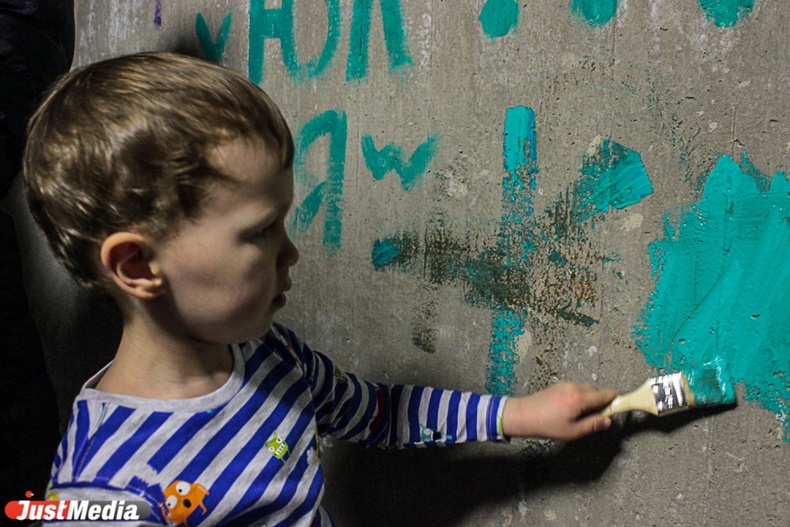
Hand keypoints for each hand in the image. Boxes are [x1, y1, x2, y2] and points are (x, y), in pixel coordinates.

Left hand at [502, 382, 618, 440]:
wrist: (522, 415)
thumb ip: (593, 425)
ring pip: (586, 389)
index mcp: (580, 399)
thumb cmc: (546, 425)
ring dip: (590, 399)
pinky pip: (575, 389)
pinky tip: (570, 410)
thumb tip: (608, 421)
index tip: (625, 401)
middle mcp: (574, 387)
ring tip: (580, 415)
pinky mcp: (558, 385)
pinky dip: (579, 397)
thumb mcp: (572, 431)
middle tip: (599, 416)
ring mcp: (565, 385)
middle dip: (601, 401)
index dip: (617, 398)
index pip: (605, 394)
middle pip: (596, 391)